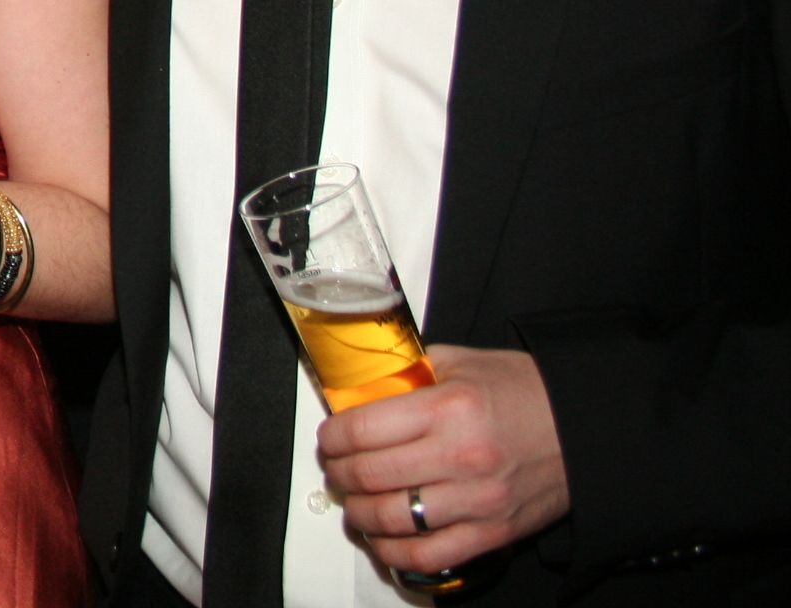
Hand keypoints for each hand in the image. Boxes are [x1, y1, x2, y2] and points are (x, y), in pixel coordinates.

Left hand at [318, 346, 570, 572]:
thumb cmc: (525, 391)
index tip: (330, 439)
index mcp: (447, 409)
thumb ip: (411, 370)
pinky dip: (393, 553)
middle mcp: (459, 457)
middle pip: (369, 476)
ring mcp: (476, 501)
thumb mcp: (463, 362)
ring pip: (391, 519)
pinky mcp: (493, 533)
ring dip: (358, 514)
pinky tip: (382, 540)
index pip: (362, 430)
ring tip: (354, 503)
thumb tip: (363, 382)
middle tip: (336, 469)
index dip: (333, 438)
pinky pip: (427, 556)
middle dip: (339, 474)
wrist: (587, 428)